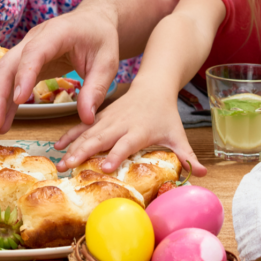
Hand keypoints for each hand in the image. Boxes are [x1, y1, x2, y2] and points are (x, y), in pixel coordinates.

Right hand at [0, 5, 121, 135]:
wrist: (93, 20)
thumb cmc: (100, 38)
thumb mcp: (108, 62)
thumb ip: (97, 88)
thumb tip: (86, 119)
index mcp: (56, 33)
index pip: (34, 53)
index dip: (24, 75)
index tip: (19, 100)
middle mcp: (34, 39)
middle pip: (8, 65)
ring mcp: (26, 49)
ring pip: (3, 74)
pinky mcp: (26, 62)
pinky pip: (11, 81)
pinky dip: (6, 101)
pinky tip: (2, 122)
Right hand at [53, 86, 205, 175]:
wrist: (153, 86)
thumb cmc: (165, 115)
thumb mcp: (178, 134)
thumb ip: (188, 155)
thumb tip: (203, 174)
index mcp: (139, 130)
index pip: (126, 143)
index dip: (116, 154)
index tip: (105, 167)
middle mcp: (120, 123)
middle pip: (100, 138)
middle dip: (84, 152)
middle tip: (69, 166)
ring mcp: (107, 118)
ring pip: (87, 132)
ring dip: (72, 146)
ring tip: (59, 161)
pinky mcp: (100, 116)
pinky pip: (82, 126)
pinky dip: (69, 135)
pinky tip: (57, 146)